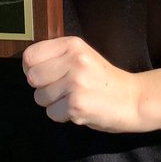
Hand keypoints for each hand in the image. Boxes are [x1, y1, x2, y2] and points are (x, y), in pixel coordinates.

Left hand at [22, 36, 141, 131]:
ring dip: (53, 103)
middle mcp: (74, 61)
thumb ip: (57, 56)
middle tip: (61, 89)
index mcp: (72, 45)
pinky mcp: (77, 105)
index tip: (45, 75)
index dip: (32, 68)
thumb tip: (27, 67)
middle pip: (32, 77)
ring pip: (40, 97)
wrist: (133, 99)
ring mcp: (75, 83)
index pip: (30, 56)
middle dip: (42, 87)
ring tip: (73, 98)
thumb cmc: (103, 79)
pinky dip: (62, 116)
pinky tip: (79, 109)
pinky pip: (52, 113)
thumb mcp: (82, 56)